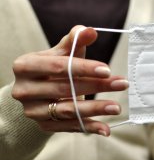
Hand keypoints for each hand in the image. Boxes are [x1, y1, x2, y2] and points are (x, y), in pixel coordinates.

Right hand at [12, 26, 128, 135]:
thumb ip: (74, 42)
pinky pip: (69, 127)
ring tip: (116, 107)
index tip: (108, 70)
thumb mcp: (60, 53)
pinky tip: (106, 128)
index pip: (59, 67)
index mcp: (26, 66)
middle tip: (122, 84)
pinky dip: (89, 128)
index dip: (84, 68)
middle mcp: (24, 90)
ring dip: (95, 109)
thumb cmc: (52, 68)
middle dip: (97, 87)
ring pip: (67, 110)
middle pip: (65, 89)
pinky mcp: (43, 126)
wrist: (36, 92)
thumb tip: (90, 31)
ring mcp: (32, 110)